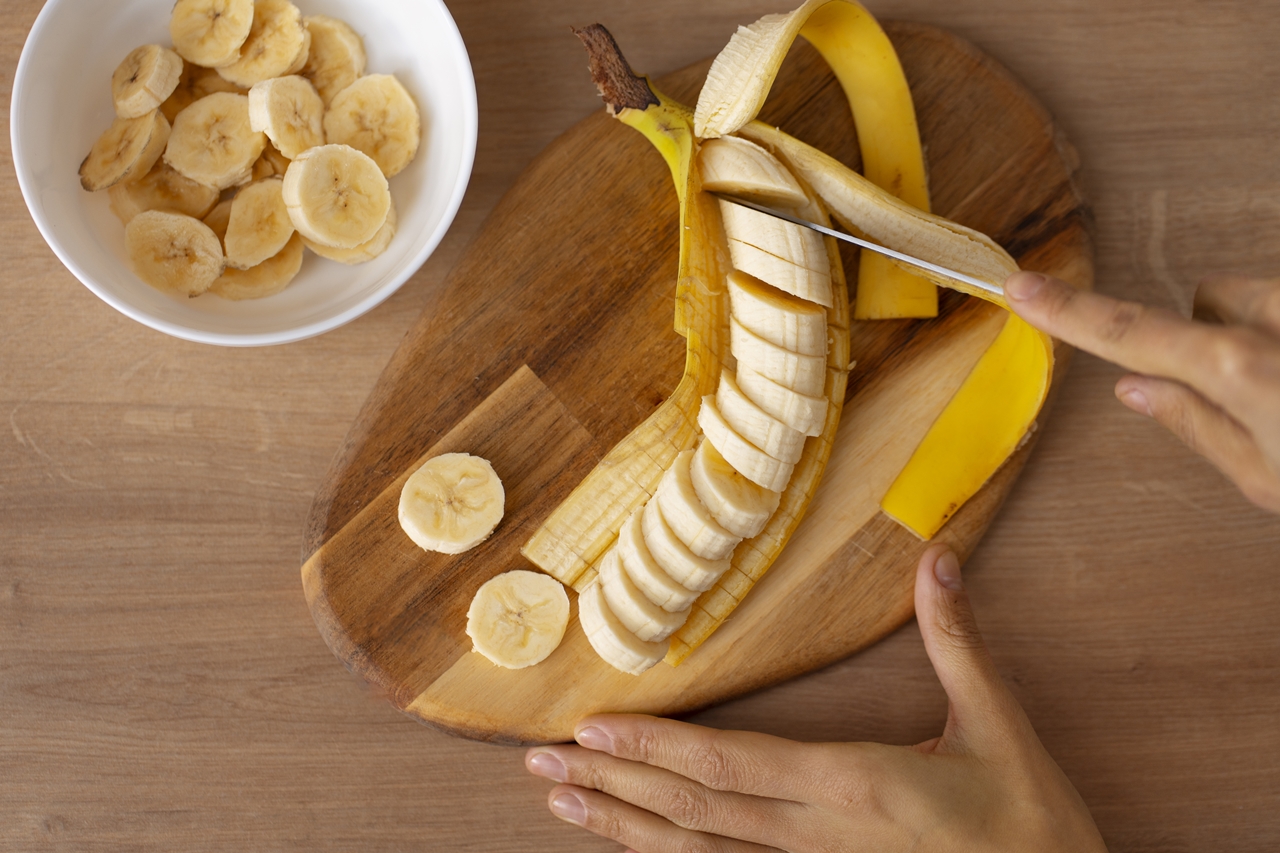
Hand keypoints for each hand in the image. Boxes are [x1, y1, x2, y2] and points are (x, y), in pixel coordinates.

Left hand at [525, 546, 1106, 851]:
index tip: (590, 730)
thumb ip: (958, 643)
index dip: (656, 747)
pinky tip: (634, 844)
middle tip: (538, 766)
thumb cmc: (1032, 827)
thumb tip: (937, 560)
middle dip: (611, 785)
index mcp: (855, 788)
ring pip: (699, 851)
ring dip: (623, 828)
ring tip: (562, 806)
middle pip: (694, 809)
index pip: (732, 763)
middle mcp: (817, 837)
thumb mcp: (1000, 728)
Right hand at [1005, 271, 1279, 512]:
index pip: (1127, 333)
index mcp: (1238, 369)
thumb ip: (1195, 424)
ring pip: (1258, 300)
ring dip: (1266, 335)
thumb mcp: (1267, 477)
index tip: (1022, 287)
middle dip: (1215, 339)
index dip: (1068, 311)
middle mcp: (1273, 317)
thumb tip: (1135, 389)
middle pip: (1206, 304)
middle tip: (1255, 396)